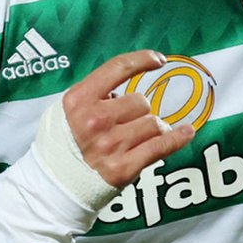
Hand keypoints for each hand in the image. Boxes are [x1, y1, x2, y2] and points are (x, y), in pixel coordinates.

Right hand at [62, 51, 196, 187]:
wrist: (55, 183)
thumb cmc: (64, 143)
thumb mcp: (69, 109)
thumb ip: (96, 93)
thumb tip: (128, 84)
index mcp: (79, 100)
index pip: (117, 68)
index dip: (142, 60)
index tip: (158, 60)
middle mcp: (95, 120)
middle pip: (140, 101)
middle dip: (138, 110)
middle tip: (126, 123)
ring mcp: (110, 144)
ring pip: (153, 123)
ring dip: (152, 128)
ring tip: (138, 137)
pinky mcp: (123, 167)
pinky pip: (161, 146)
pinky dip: (178, 137)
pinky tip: (186, 131)